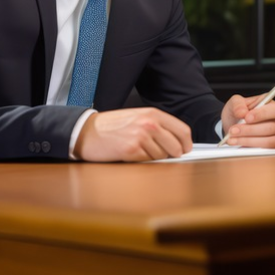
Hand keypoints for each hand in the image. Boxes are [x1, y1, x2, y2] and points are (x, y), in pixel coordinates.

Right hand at [74, 108, 192, 161]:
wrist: (87, 131)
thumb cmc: (111, 126)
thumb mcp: (138, 117)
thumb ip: (158, 125)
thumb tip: (177, 140)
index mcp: (153, 114)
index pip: (182, 130)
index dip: (186, 143)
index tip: (186, 149)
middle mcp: (149, 123)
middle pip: (176, 146)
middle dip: (174, 154)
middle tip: (166, 155)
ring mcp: (141, 137)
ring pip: (162, 156)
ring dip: (155, 157)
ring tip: (140, 150)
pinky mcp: (132, 150)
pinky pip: (148, 161)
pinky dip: (143, 161)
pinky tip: (132, 153)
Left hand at [221, 94, 274, 146]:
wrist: (233, 124)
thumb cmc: (239, 111)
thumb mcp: (235, 102)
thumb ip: (238, 105)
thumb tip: (242, 113)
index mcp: (272, 106)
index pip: (274, 110)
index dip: (261, 114)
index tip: (247, 118)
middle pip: (270, 128)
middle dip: (250, 130)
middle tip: (233, 130)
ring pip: (268, 141)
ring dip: (248, 140)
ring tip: (232, 139)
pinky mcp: (271, 147)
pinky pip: (264, 150)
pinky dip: (248, 147)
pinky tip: (236, 144)